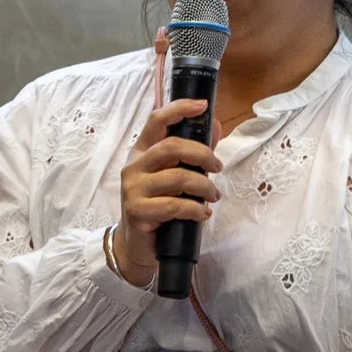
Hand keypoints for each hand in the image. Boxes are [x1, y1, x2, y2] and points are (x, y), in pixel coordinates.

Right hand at [110, 31, 222, 287]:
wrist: (137, 245)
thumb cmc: (159, 205)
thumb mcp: (175, 176)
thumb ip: (193, 153)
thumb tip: (215, 126)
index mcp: (142, 151)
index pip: (157, 120)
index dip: (179, 109)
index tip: (203, 105)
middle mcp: (134, 166)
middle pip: (171, 146)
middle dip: (202, 154)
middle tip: (218, 167)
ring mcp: (133, 189)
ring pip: (177, 177)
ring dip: (204, 187)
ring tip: (213, 196)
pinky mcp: (138, 212)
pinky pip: (175, 205)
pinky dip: (196, 209)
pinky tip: (202, 214)